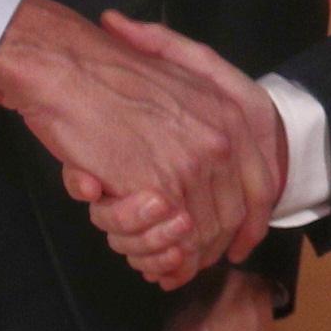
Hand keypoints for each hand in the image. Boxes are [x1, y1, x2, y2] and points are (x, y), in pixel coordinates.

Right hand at [83, 15, 284, 286]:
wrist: (68, 66)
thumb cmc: (110, 71)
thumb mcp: (178, 70)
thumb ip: (203, 114)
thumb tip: (215, 162)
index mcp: (232, 113)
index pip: (262, 186)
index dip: (249, 225)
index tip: (233, 245)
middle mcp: (222, 141)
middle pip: (231, 218)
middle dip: (206, 250)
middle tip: (180, 264)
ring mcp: (191, 165)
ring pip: (198, 234)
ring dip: (175, 256)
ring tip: (155, 263)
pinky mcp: (157, 187)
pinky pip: (168, 238)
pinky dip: (154, 255)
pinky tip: (143, 260)